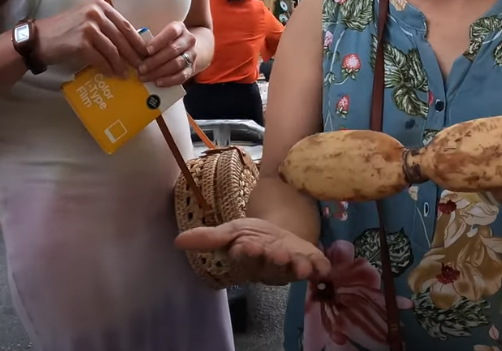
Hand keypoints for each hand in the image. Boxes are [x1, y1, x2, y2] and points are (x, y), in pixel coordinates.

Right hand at [37, 0, 148, 77]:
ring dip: (121, 65)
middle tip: (141, 67)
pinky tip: (112, 74)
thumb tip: (131, 43)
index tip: (146, 53)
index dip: (138, 41)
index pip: (126, 25)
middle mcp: (96, 13)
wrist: (38, 39)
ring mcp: (89, 27)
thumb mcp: (88, 20)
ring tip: (126, 74)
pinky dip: (108, 68)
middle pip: (122, 38)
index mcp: (100, 6)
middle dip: (133, 55)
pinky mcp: (81, 43)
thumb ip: (107, 26)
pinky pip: (101, 59)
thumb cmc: (65, 31)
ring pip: (113, 50)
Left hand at [138, 22, 196, 86]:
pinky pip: (182, 76)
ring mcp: (192, 55)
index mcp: (180, 28)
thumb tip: (133, 49)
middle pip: (173, 50)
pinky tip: (158, 82)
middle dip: (155, 61)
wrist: (186, 49)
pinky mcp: (192, 68)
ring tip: (145, 77)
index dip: (159, 41)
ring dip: (159, 71)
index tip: (147, 50)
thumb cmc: (166, 41)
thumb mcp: (161, 34)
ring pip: (177, 64)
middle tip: (141, 68)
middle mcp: (188, 40)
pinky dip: (169, 80)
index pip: (172, 32)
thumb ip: (150, 40)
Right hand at [175, 218, 330, 284]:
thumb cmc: (253, 234)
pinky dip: (321, 269)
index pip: (246, 258)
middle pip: (271, 267)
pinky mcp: (310, 262)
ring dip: (297, 268)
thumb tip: (177, 241)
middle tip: (277, 254)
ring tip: (301, 264)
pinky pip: (316, 269)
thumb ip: (208, 238)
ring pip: (293, 271)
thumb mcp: (232, 231)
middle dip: (274, 261)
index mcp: (248, 260)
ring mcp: (291, 267)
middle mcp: (269, 268)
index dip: (247, 253)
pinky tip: (325, 267)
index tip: (246, 246)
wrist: (280, 231)